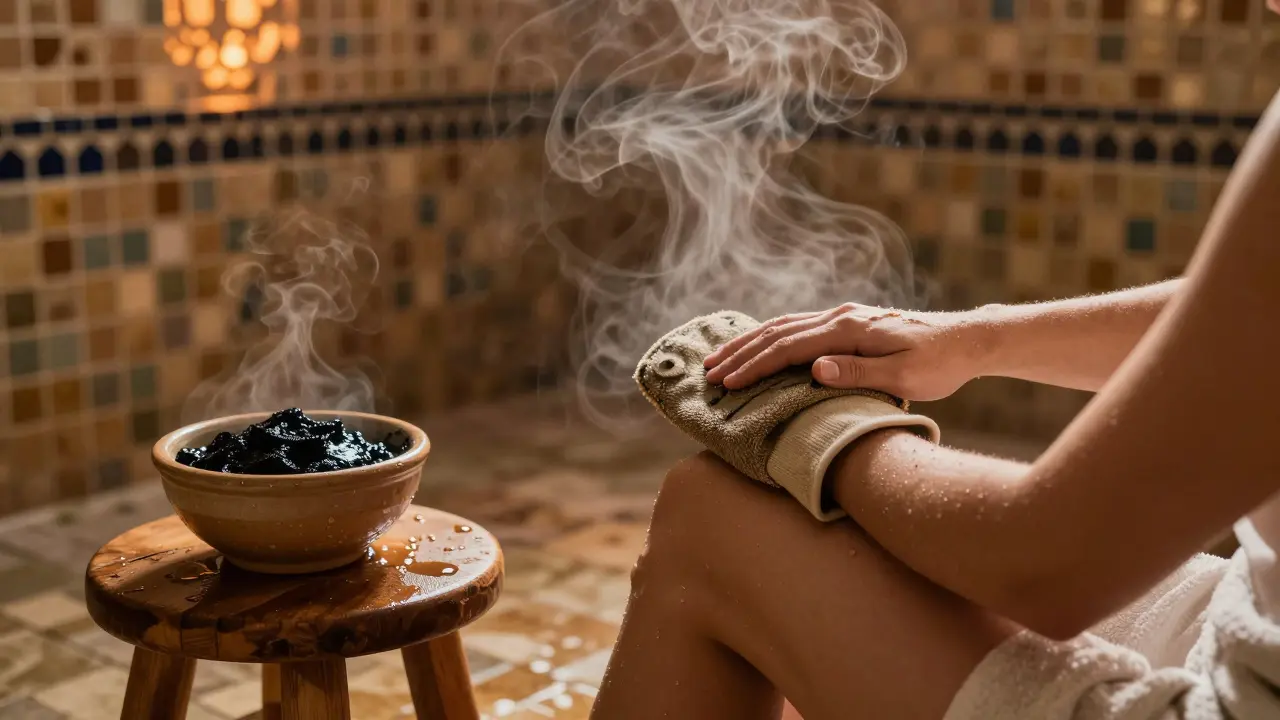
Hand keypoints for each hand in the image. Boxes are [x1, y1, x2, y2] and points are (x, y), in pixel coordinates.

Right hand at [703, 303, 989, 400]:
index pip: (789, 348)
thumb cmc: (940, 364)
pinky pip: (799, 326)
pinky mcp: (849, 322)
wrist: (968, 340)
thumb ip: (858, 373)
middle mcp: (842, 316)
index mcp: (850, 329)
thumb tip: (814, 369)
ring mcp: (844, 316)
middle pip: (778, 331)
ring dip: (751, 342)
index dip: (754, 365)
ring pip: (785, 325)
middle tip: (708, 372)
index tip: (726, 382)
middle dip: (740, 352)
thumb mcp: (905, 377)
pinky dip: (771, 336)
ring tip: (722, 359)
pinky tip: (758, 346)